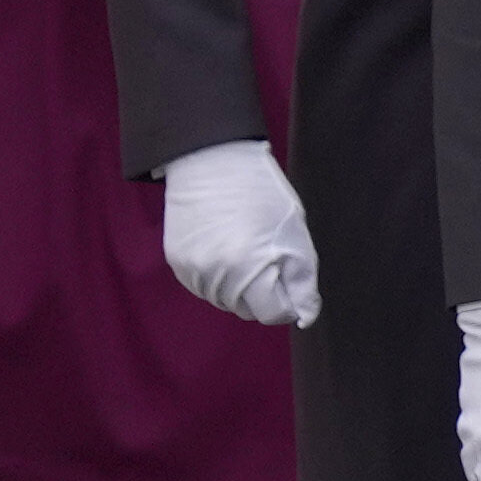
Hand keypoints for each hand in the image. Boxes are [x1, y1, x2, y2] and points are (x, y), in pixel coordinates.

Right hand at [156, 137, 319, 330]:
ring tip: (244, 247)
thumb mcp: (296, 236)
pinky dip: (219, 277)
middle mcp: (217, 274)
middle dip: (263, 293)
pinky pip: (204, 287)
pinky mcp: (177, 262)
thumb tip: (303, 317)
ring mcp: (193, 269)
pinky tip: (225, 248)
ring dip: (240, 287)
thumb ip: (302, 282)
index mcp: (250, 268)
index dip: (286, 299)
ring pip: (225, 301)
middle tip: (266, 254)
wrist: (212, 163)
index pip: (273, 313)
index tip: (287, 276)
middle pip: (249, 311)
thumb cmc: (262, 196)